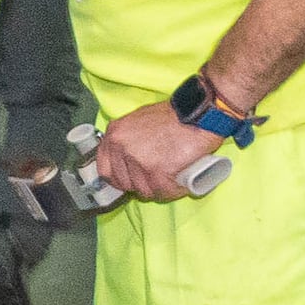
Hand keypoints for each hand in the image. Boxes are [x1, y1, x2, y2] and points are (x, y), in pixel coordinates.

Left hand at [91, 98, 224, 203]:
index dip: (119, 179)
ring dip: (160, 189)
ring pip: (144, 190)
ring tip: (173, 180)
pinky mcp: (156, 170)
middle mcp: (121, 146)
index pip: (105, 169)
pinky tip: (181, 184)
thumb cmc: (174, 116)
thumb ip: (129, 138)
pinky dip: (174, 191)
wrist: (199, 112)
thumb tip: (128, 159)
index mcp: (115, 134)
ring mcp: (137, 159)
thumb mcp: (140, 121)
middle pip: (125, 183)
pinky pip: (163, 191)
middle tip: (159, 179)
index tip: (131, 181)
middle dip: (141, 185)